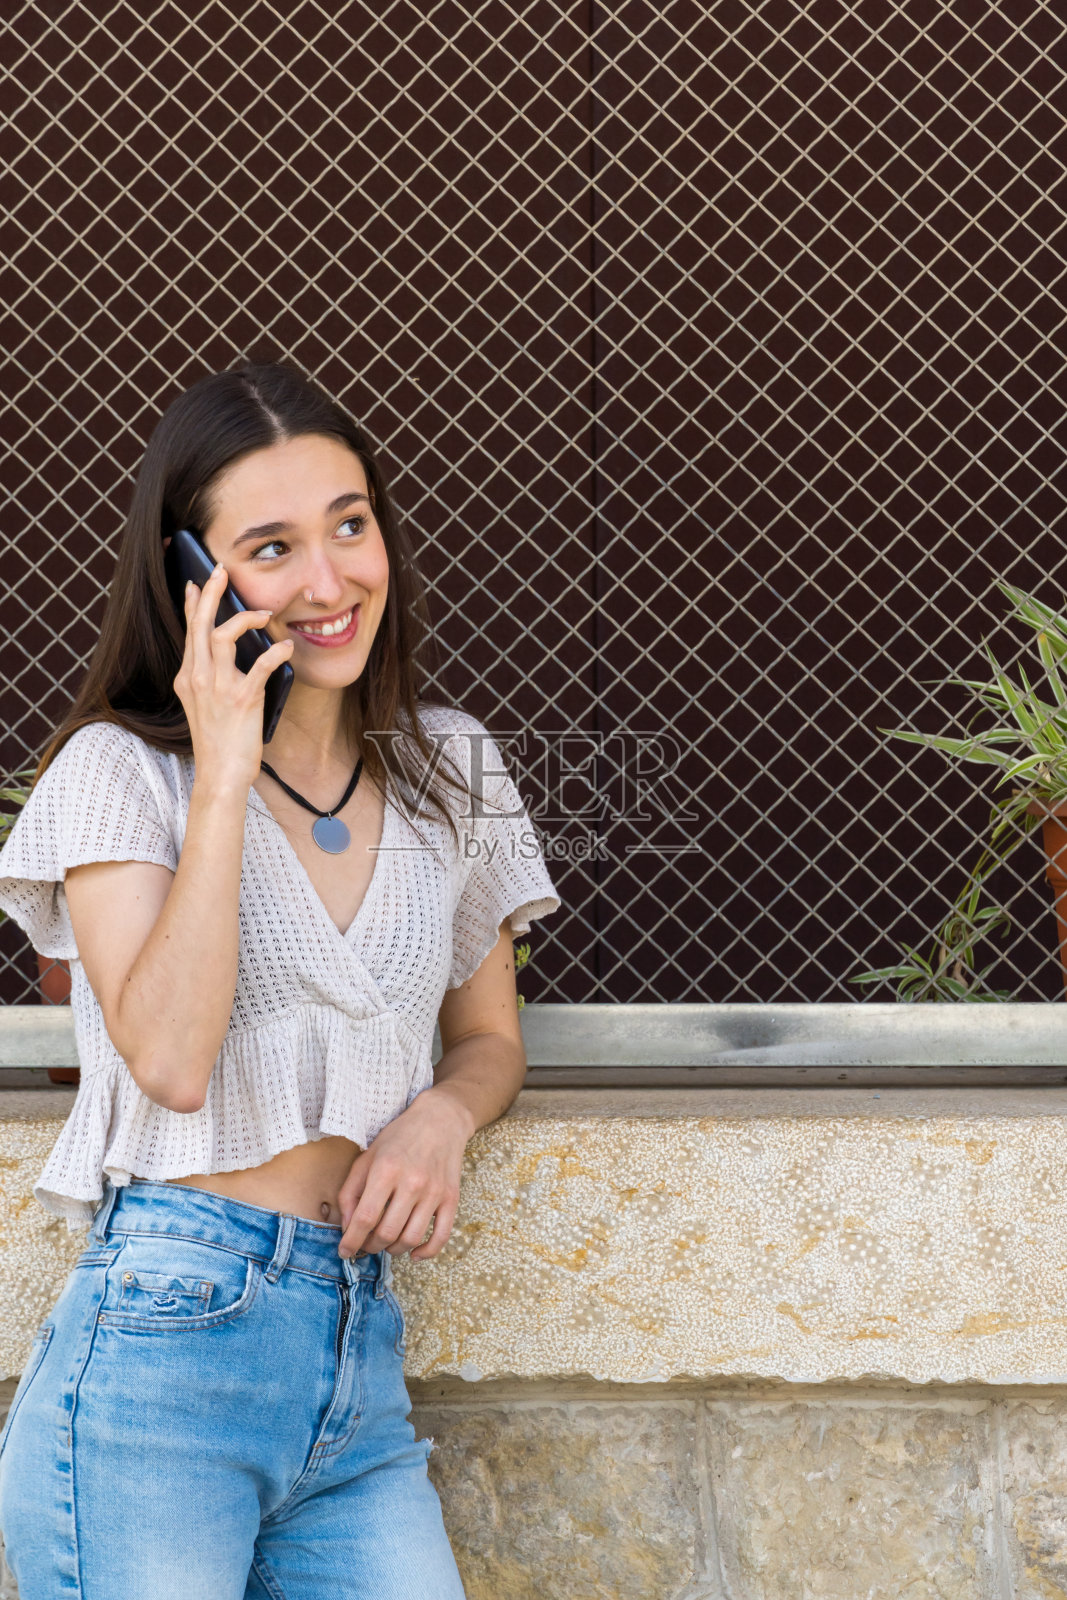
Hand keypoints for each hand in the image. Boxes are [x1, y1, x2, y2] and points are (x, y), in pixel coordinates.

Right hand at [173, 560, 293, 792]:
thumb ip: (211, 677)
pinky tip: (287, 646)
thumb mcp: (205, 704)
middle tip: (220, 571)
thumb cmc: (219, 741)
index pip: (189, 632)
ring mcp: (217, 689)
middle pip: (200, 625)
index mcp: (188, 678)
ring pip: (222, 637)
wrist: (220, 774)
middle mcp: (197, 678)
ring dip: (244, 619)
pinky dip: (276, 652)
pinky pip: (260, 666)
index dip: (192, 605)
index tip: (195, 584)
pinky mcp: (241, 700)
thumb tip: (228, 651)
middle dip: (210, 594)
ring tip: (263, 614)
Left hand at [335, 1089, 471, 1261]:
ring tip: (386, 1243)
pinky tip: (413, 1253)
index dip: (351, 1241)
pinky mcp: (451, 1198)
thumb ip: (351, 1191)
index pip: (365, 1218)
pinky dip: (426, 1252)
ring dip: (393, 1250)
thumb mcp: (368, 1156)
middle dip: (371, 1246)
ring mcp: (434, 1192)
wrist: (441, 1119)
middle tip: (366, 1244)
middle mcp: (411, 1182)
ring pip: (411, 1238)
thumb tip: (347, 1226)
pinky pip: (441, 1236)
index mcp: (386, 1170)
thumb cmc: (400, 1137)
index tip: (344, 1251)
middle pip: (387, 1232)